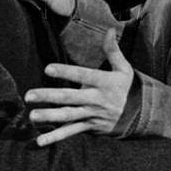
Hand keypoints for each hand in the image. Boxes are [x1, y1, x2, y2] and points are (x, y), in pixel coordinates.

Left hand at [25, 29, 131, 145]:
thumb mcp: (124, 68)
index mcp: (105, 82)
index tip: (48, 68)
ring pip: (68, 116)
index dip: (66, 71)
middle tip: (29, 95)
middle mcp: (97, 99)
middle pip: (70, 97)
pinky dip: (56, 137)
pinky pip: (71, 132)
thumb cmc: (129, 87)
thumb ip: (113, 50)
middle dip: (49, 96)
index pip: (83, 75)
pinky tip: (40, 140)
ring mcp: (92, 115)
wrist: (141, 115)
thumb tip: (109, 30)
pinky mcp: (90, 127)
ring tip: (32, 115)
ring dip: (49, 116)